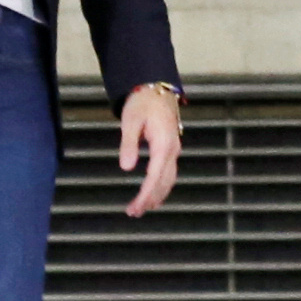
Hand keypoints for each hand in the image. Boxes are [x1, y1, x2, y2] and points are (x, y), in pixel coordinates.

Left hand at [117, 85, 184, 219]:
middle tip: (133, 213)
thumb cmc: (142, 103)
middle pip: (164, 182)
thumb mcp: (130, 121)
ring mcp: (174, 149)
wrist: (156, 88)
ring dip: (157, 195)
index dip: (145, 194)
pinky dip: (162, 186)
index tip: (135, 207)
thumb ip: (128, 144)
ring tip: (142, 209)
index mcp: (164, 144)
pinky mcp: (171, 148)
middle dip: (150, 199)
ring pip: (169, 179)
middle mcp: (173, 150)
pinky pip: (169, 173)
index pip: (155, 176)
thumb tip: (126, 168)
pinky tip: (154, 194)